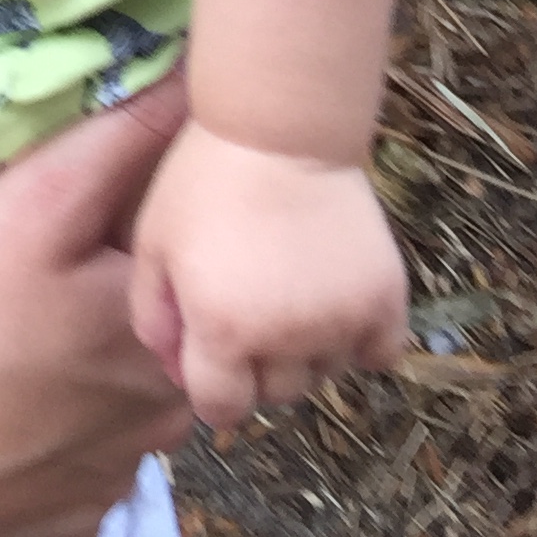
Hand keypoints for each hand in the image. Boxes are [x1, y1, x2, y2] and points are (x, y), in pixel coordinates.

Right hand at [0, 77, 193, 536]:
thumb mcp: (24, 207)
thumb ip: (114, 145)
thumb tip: (191, 87)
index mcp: (160, 333)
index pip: (178, 260)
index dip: (132, 229)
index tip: (77, 224)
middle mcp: (161, 420)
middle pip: (158, 338)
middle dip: (115, 306)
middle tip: (37, 284)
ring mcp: (114, 483)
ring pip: (124, 410)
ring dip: (91, 379)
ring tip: (17, 348)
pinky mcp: (68, 528)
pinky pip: (80, 470)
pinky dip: (55, 444)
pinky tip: (5, 420)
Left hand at [129, 118, 405, 427]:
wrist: (277, 126)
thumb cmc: (202, 179)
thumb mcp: (153, 242)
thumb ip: (152, 314)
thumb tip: (173, 369)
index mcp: (222, 331)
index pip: (220, 409)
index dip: (213, 390)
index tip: (215, 360)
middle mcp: (284, 341)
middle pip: (275, 395)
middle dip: (258, 369)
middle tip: (253, 314)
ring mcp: (340, 323)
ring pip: (325, 374)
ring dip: (308, 353)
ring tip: (292, 295)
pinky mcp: (384, 300)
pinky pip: (378, 354)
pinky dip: (361, 342)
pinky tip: (336, 304)